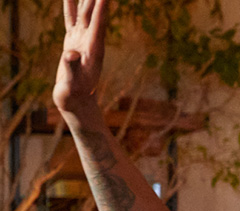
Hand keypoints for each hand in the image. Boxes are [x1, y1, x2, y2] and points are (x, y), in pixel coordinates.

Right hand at [53, 0, 107, 116]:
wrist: (76, 102)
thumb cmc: (74, 96)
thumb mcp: (72, 85)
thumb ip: (72, 68)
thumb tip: (69, 54)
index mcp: (93, 51)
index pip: (97, 26)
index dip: (101, 10)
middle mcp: (89, 41)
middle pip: (93, 13)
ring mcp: (81, 39)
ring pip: (84, 11)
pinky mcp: (72, 40)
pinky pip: (71, 17)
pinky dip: (70, 4)